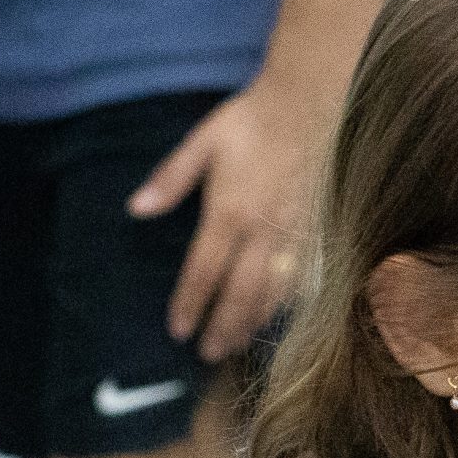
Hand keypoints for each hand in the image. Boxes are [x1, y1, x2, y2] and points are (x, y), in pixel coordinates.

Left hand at [134, 72, 329, 360]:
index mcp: (229, 212)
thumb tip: (136, 209)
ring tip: (237, 344)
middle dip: (223, 327)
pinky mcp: (321, 235)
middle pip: (240, 294)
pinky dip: (288, 305)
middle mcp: (264, 233)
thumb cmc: (254, 120)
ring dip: (254, 324)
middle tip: (208, 354)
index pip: (204, 272)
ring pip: (275, 294)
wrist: (313, 102)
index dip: (189, 305)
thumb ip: (170, 178)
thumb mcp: (203, 140)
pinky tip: (277, 316)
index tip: (178, 331)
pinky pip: (304, 280)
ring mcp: (297, 237)